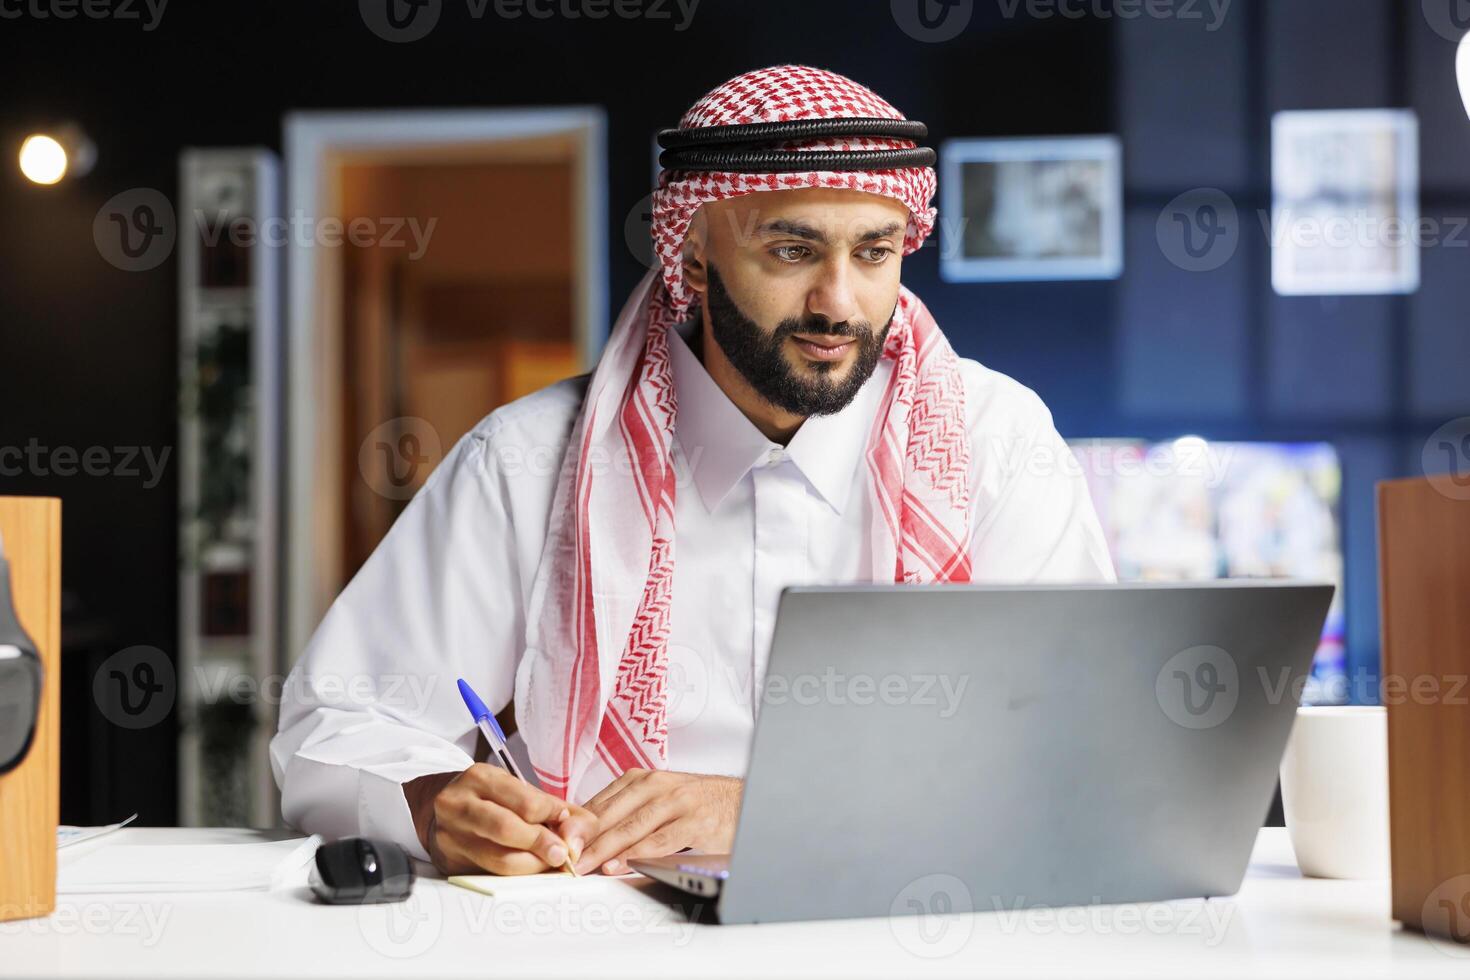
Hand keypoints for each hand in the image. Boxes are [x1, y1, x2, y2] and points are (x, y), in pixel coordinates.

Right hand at [404, 764, 596, 875]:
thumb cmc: (487, 799)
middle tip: (564, 855)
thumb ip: (553, 807)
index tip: (569, 825)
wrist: (438, 809)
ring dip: (532, 864)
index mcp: (480, 778)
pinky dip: (516, 875)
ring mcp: (450, 834)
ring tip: (550, 864)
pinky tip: (530, 870)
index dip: (553, 815)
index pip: (525, 800)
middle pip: (507, 829)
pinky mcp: (449, 860)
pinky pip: (489, 873)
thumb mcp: (516, 790)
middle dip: (542, 844)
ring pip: (498, 858)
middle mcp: (459, 804)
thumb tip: (580, 831)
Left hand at [573, 769, 741, 874]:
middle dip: (582, 838)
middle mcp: (656, 785)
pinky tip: (619, 865)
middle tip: (560, 855)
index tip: (555, 840)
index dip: (575, 824)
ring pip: (630, 828)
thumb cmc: (697, 804)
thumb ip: (626, 812)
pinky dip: (636, 854)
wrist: (742, 801)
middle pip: (610, 815)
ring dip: (603, 849)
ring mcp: (676, 802)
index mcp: (641, 779)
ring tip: (582, 865)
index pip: (599, 803)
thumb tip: (587, 835)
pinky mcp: (694, 822)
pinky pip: (659, 841)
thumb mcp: (658, 798)